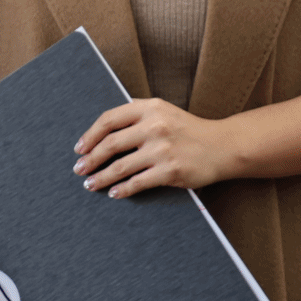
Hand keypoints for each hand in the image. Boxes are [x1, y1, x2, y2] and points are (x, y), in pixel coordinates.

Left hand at [72, 98, 230, 196]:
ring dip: (101, 177)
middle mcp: (154, 126)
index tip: (79, 148)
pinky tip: (114, 193)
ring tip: (90, 184)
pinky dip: (122, 189)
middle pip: (110, 144)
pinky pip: (138, 183)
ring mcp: (162, 149)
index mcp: (149, 108)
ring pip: (120, 166)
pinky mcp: (170, 171)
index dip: (90, 135)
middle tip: (79, 170)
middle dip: (90, 159)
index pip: (109, 119)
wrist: (221, 146)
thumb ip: (136, 114)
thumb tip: (103, 129)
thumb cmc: (188, 130)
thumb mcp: (163, 111)